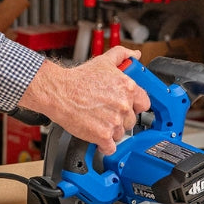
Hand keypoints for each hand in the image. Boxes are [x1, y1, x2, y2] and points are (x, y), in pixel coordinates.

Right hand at [18, 47, 150, 155]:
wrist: (59, 92)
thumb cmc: (78, 79)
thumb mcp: (103, 61)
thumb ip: (122, 55)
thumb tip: (135, 55)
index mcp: (128, 87)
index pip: (144, 103)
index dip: (135, 106)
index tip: (128, 107)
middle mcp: (124, 105)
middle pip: (131, 120)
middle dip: (120, 119)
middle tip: (106, 113)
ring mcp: (114, 121)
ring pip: (121, 134)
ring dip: (111, 131)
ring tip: (98, 121)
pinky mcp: (103, 135)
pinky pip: (111, 147)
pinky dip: (104, 145)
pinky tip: (97, 136)